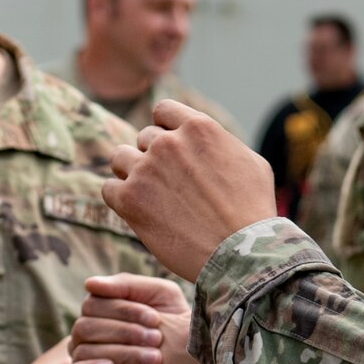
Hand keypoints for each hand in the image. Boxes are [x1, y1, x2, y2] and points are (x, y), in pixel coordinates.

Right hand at [64, 273, 191, 363]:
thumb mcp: (160, 296)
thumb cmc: (172, 320)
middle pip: (87, 327)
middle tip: (157, 340)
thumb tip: (89, 283)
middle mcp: (85, 332)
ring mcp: (79, 356)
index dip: (125, 311)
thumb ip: (128, 285)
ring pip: (84, 350)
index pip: (95, 304)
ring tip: (153, 359)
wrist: (185, 360)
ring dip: (120, 353)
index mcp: (98, 308)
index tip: (156, 320)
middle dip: (125, 332)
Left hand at [103, 103, 275, 281]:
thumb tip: (210, 143)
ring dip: (132, 174)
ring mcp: (146, 169)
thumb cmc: (253, 212)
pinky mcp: (130, 199)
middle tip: (171, 186)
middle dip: (154, 157)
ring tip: (151, 197)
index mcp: (197, 127)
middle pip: (144, 137)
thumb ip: (223, 144)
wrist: (241, 253)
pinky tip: (139, 212)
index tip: (173, 150)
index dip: (165, 128)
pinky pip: (109, 188)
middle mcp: (167, 142)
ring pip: (120, 158)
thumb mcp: (251, 162)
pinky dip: (120, 199)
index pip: (163, 111)